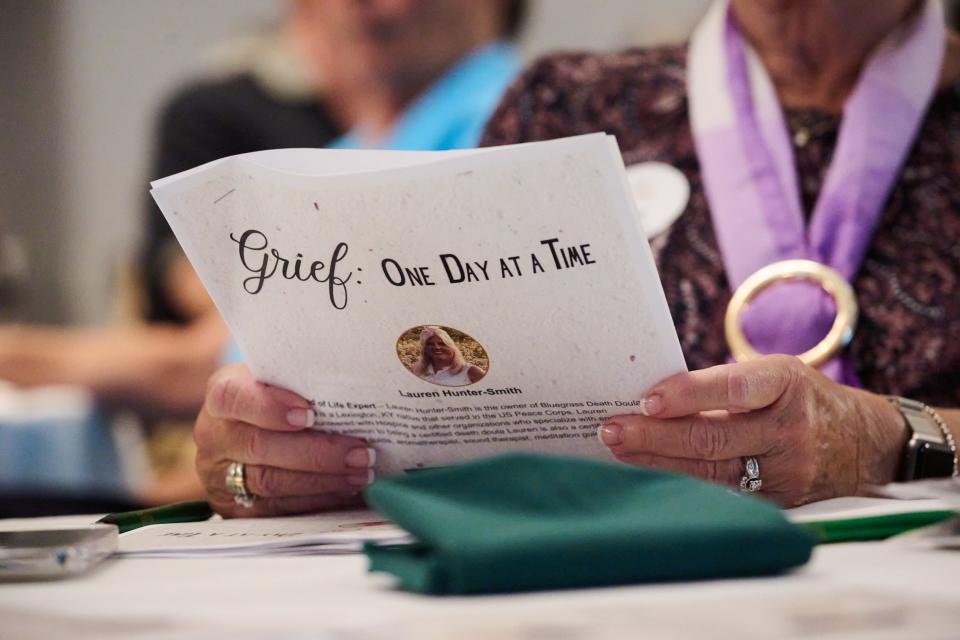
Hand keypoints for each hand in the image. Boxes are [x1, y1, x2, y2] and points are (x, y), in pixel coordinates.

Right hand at [195, 364, 374, 516]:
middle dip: (317, 453)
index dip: (269, 406)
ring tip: (360, 473)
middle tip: (360, 453)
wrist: (248, 428)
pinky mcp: (234, 507)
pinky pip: (277, 508)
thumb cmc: (275, 397)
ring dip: (323, 480)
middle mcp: (214, 436)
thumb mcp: (279, 378)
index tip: (308, 414)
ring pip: (271, 482)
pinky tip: (344, 490)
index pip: (234, 398)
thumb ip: (302, 381)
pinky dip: (316, 500)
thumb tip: (354, 388)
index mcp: (222, 395)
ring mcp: (220, 476)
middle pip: (261, 447)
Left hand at [598, 355, 909, 505]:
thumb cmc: (799, 398)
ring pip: (711, 472)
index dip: (689, 393)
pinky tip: (650, 475)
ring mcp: (786, 472)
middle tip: (611, 430)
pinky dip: (683, 483)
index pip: (735, 388)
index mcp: (787, 384)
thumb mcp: (775, 375)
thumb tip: (652, 401)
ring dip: (658, 462)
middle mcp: (789, 430)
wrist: (864, 444)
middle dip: (654, 435)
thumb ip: (724, 386)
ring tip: (619, 451)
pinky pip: (723, 494)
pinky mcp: (779, 502)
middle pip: (712, 438)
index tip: (648, 399)